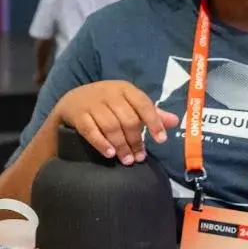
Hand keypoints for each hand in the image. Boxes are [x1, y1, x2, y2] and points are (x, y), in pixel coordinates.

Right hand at [55, 81, 178, 164]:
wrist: (72, 101)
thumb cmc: (106, 103)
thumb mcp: (128, 103)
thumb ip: (151, 113)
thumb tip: (175, 121)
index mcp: (124, 89)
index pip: (143, 104)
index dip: (154, 122)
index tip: (161, 140)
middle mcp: (108, 93)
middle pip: (127, 119)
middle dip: (136, 140)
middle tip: (140, 158)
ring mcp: (92, 103)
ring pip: (110, 126)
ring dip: (121, 145)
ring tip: (127, 160)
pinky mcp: (78, 115)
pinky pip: (90, 131)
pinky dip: (101, 143)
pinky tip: (110, 154)